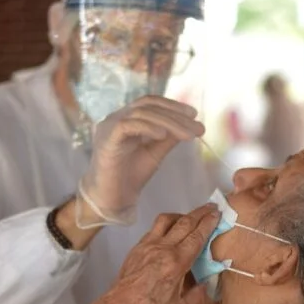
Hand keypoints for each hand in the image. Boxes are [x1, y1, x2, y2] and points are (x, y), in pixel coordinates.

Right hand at [79, 96, 204, 224]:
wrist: (112, 199)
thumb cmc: (130, 176)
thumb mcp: (155, 153)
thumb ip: (169, 138)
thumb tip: (190, 125)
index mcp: (128, 119)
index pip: (151, 103)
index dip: (173, 106)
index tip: (194, 114)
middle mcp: (117, 118)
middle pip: (148, 106)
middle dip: (176, 115)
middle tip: (197, 128)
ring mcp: (109, 126)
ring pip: (141, 114)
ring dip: (168, 122)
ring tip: (187, 135)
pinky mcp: (106, 138)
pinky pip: (127, 125)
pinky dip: (147, 127)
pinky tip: (163, 135)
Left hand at [103, 204, 219, 303]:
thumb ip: (199, 298)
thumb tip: (208, 284)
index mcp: (176, 262)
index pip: (197, 236)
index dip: (209, 223)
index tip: (218, 214)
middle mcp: (163, 248)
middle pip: (185, 222)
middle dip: (200, 212)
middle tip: (212, 206)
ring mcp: (149, 245)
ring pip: (167, 219)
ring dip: (182, 214)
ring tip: (192, 216)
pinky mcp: (139, 246)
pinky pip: (155, 227)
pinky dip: (167, 224)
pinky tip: (172, 230)